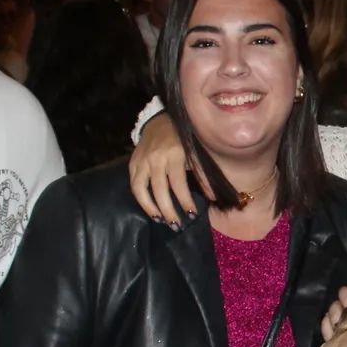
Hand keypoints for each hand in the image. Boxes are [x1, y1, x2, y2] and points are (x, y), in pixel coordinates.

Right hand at [128, 112, 208, 228]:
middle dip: (168, 210)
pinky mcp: (133, 163)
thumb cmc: (183, 139)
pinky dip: (140, 199)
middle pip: (159, 189)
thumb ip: (203, 174)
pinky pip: (134, 185)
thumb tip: (213, 197)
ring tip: (160, 220)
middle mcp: (155, 158)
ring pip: (141, 189)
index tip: (191, 214)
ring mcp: (141, 161)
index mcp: (174, 154)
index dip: (184, 199)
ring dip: (150, 207)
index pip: (178, 182)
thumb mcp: (196, 152)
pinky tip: (149, 209)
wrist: (160, 121)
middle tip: (176, 225)